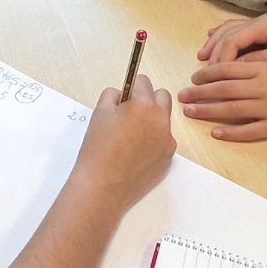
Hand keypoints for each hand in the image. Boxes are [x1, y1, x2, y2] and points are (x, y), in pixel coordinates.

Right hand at [69, 75, 175, 209]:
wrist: (103, 185)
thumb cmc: (98, 149)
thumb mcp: (99, 113)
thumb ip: (112, 95)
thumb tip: (122, 95)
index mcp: (144, 105)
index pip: (144, 82)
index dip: (132, 87)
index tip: (126, 94)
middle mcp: (161, 120)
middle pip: (163, 97)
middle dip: (149, 99)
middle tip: (130, 112)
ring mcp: (167, 141)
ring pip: (163, 121)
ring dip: (152, 121)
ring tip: (130, 136)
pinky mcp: (168, 158)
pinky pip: (164, 141)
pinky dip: (153, 142)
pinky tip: (135, 153)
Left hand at [179, 62, 266, 142]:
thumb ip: (262, 65)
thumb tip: (235, 67)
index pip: (229, 68)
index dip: (208, 73)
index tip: (194, 77)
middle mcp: (265, 87)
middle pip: (223, 89)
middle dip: (199, 92)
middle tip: (182, 95)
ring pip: (231, 110)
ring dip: (207, 111)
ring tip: (190, 112)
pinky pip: (249, 131)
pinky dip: (230, 132)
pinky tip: (216, 133)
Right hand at [197, 12, 266, 66]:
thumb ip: (261, 60)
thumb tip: (236, 69)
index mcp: (264, 26)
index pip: (232, 41)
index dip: (220, 60)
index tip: (212, 79)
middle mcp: (260, 21)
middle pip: (227, 34)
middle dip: (211, 52)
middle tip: (200, 73)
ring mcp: (264, 24)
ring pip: (230, 30)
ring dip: (215, 43)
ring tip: (202, 58)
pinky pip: (239, 31)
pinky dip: (225, 37)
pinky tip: (218, 42)